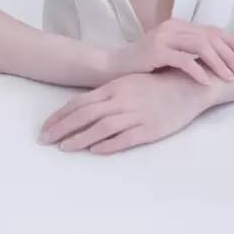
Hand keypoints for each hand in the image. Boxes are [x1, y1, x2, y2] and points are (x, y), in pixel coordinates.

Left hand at [37, 67, 216, 154]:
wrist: (188, 86)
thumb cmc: (156, 83)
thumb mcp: (129, 82)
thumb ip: (108, 93)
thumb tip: (85, 107)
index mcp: (115, 87)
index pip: (81, 102)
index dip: (61, 115)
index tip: (45, 126)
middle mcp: (122, 99)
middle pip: (85, 115)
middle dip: (62, 128)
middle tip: (44, 140)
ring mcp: (136, 115)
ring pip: (101, 128)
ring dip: (80, 139)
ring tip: (64, 148)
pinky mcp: (149, 129)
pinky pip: (124, 139)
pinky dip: (108, 145)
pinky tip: (95, 151)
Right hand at [106, 18, 233, 84]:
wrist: (113, 67)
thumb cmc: (143, 65)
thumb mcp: (170, 55)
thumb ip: (189, 53)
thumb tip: (218, 61)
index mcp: (178, 25)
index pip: (212, 30)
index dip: (232, 41)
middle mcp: (173, 27)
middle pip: (210, 37)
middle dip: (231, 54)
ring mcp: (164, 37)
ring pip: (200, 46)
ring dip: (219, 63)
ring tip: (230, 77)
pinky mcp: (155, 50)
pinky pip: (183, 60)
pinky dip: (198, 71)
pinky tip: (206, 82)